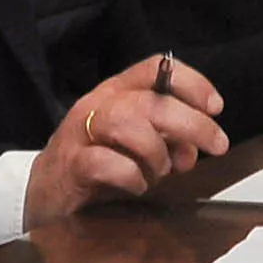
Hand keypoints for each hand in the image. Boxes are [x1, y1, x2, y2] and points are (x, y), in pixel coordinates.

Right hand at [25, 53, 228, 225]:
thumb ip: (168, 138)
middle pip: (150, 100)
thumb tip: (196, 146)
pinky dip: (130, 176)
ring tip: (161, 171)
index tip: (215, 107)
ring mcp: (81, 133)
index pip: (155, 69)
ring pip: (126, 123)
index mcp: (116, 92)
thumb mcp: (136, 143)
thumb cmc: (96, 163)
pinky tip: (136, 186)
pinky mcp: (72, 164)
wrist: (46, 192)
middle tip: (215, 145)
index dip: (191, 83)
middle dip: (191, 123)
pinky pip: (105, 162)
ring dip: (156, 151)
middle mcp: (98, 105)